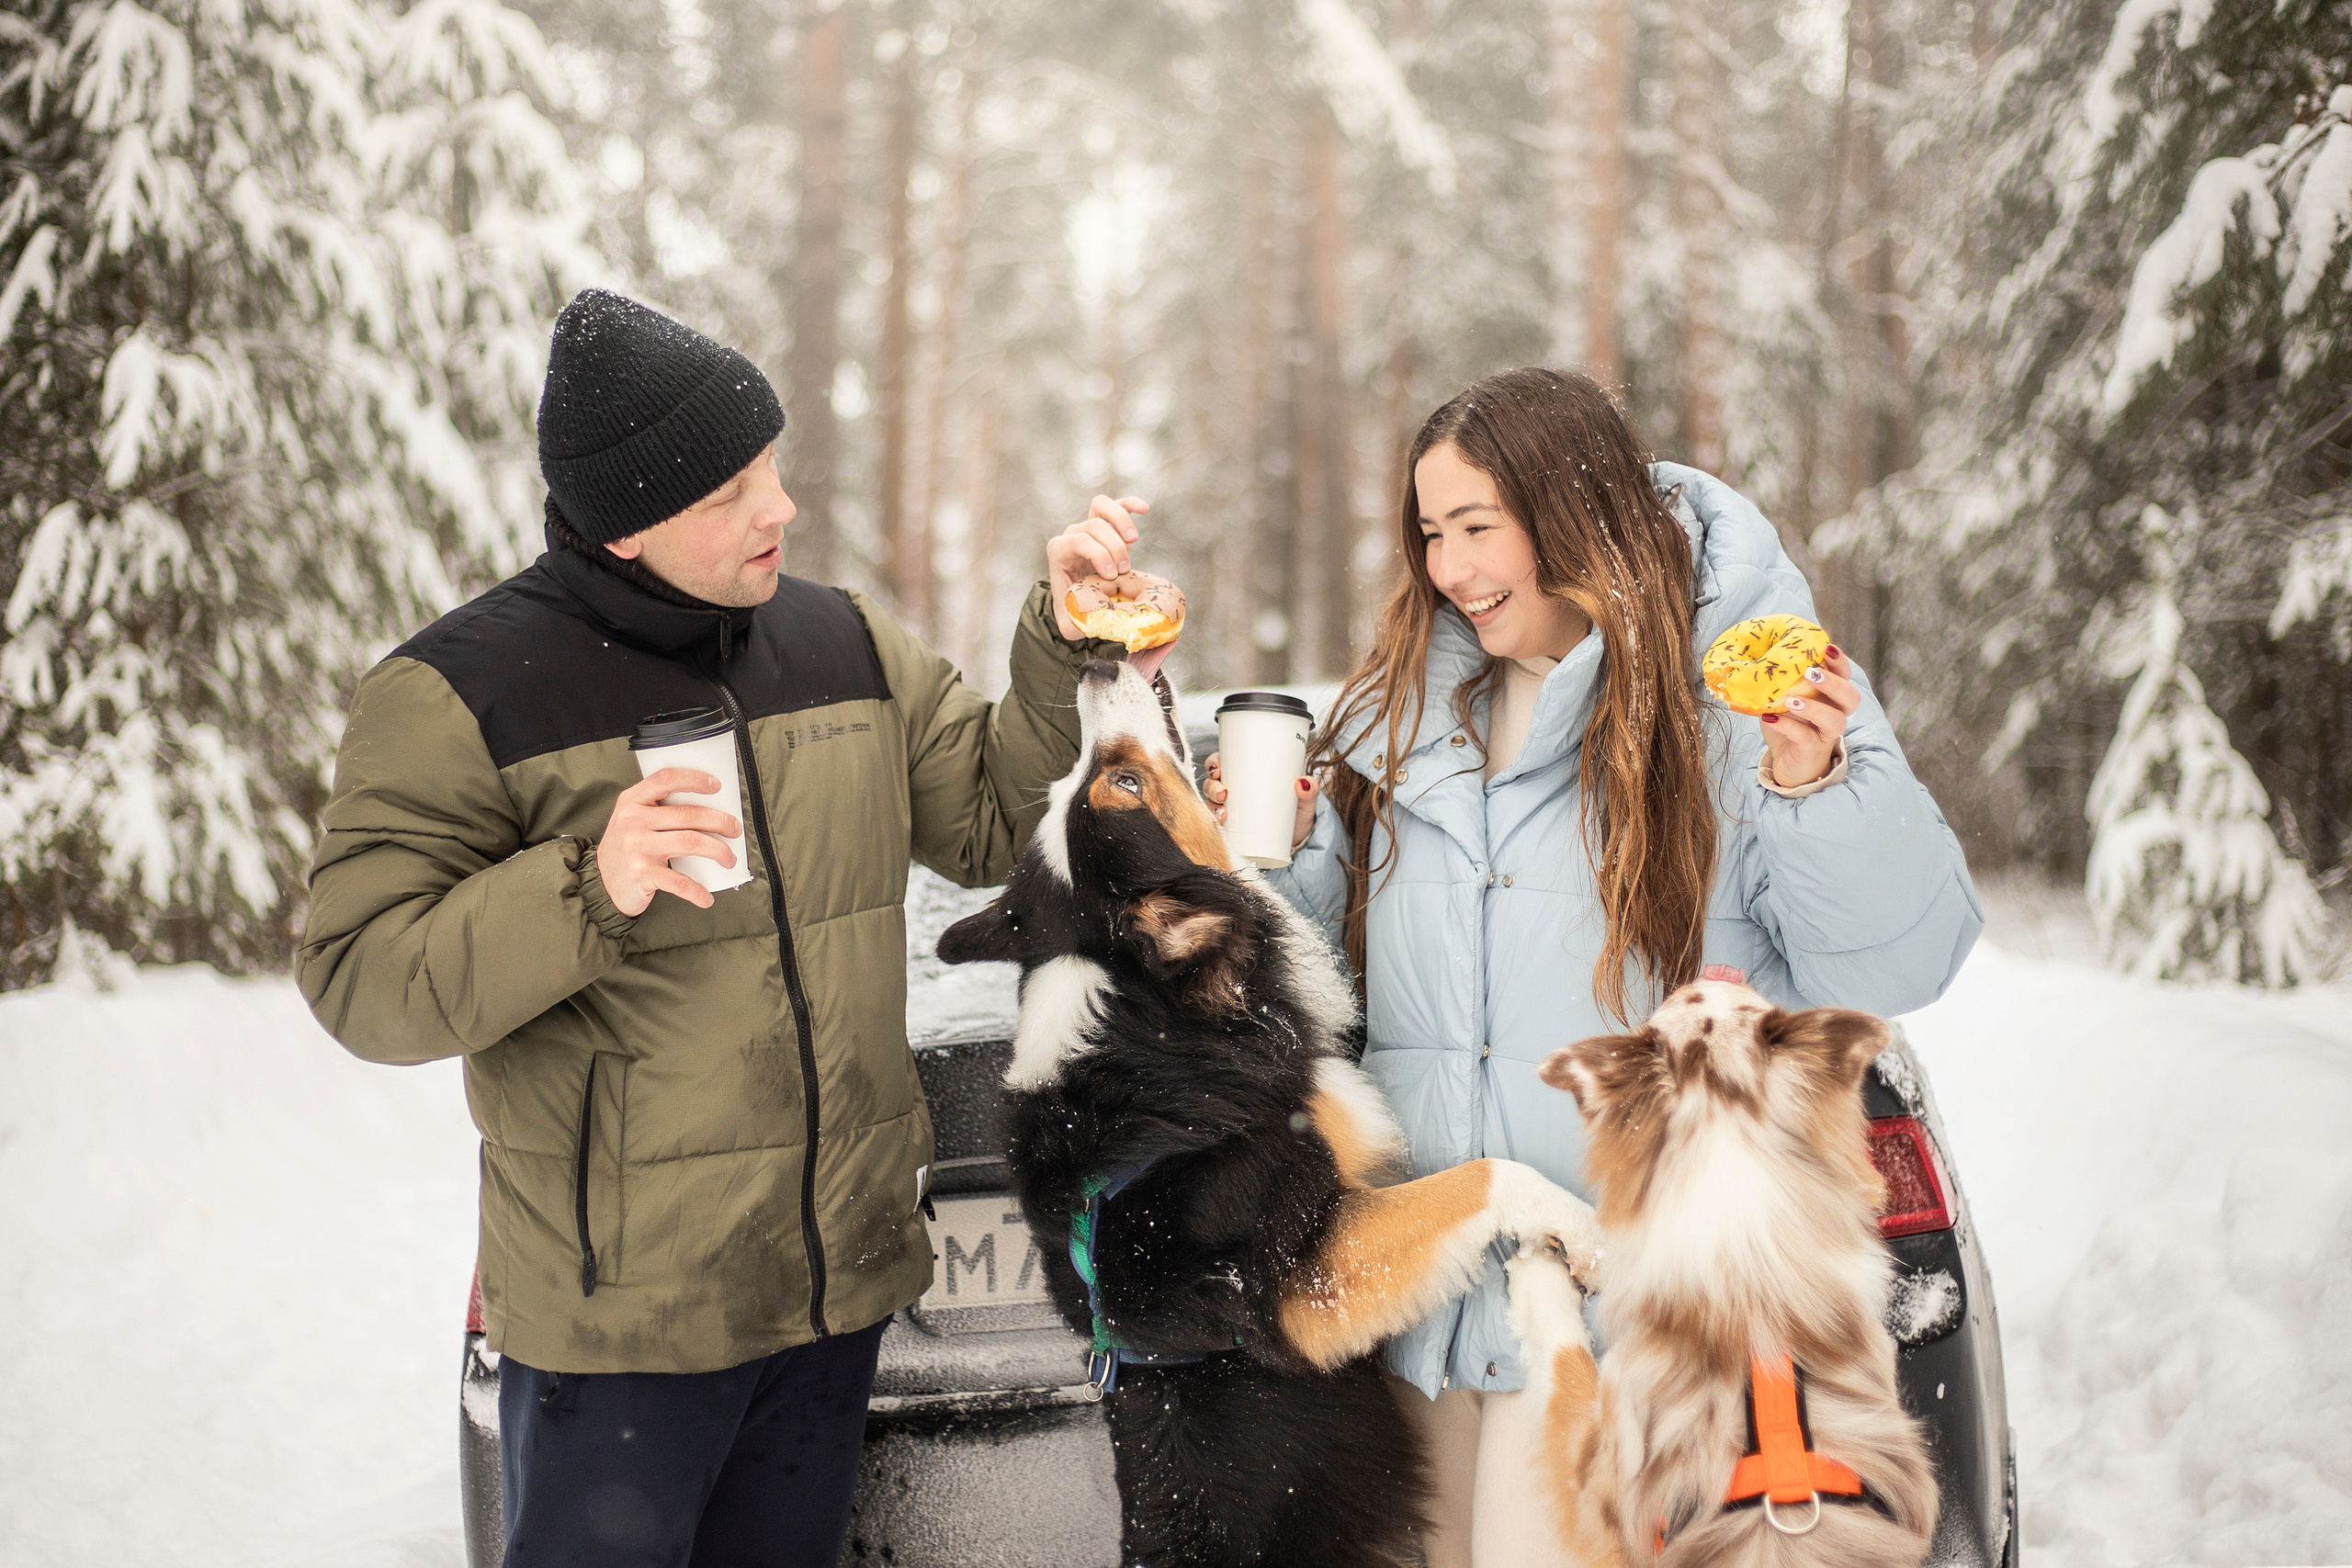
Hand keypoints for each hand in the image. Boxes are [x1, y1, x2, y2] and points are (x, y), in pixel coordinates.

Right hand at [597, 768, 742, 917]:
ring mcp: (637, 848)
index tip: (717, 785)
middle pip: (688, 814)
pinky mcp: (642, 875)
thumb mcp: (632, 819)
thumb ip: (658, 809)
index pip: (665, 779)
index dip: (694, 779)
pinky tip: (707, 897)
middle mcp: (632, 821)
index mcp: (632, 801)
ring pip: (691, 842)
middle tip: (735, 829)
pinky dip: (697, 891)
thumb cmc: (626, 847)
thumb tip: (709, 806)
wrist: (599, 883)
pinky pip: (679, 882)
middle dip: (720, 821)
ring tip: (729, 858)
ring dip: (719, 850)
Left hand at [1046, 495, 1147, 640]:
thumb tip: (1092, 620)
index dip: (1097, 554)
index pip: (1077, 540)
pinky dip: (1130, 504)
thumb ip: (1075, 623)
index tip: (1112, 575)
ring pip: (1101, 507)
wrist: (1079, 600)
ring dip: (1121, 522)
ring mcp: (1089, 526)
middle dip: (1113, 547)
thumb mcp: (1070, 621)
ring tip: (1133, 541)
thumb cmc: (1074, 610)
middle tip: (1124, 571)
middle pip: (1094, 526)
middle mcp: (1072, 534)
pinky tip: (1144, 509)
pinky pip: (1116, 505)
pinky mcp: (1108, 525)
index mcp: (1059, 552)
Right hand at [1203, 752, 1317, 852]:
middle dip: (1211, 785)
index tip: (1217, 768)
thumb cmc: (1297, 817)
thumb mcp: (1305, 803)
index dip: (1214, 763)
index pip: (1223, 764)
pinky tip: (1218, 825)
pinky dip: (1212, 823)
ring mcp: (1231, 811)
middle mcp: (1235, 792)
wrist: (1297, 844)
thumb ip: (1310, 792)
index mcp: (1248, 776)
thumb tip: (1303, 782)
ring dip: (1210, 805)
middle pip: (1213, 783)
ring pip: (1211, 802)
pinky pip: (1215, 824)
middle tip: (1223, 792)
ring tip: (1223, 812)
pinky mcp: (1231, 830)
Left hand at [1761, 643, 1858, 786]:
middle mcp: (1834, 713)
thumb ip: (1778, 683)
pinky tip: (1770, 719)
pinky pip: (1805, 737)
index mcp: (1829, 697)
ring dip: (1815, 707)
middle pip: (1850, 697)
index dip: (1840, 662)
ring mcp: (1825, 733)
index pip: (1844, 676)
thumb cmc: (1788, 727)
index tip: (1827, 647)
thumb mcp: (1781, 701)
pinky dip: (1788, 727)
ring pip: (1835, 720)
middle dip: (1834, 683)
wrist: (1787, 764)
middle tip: (1811, 672)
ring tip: (1792, 701)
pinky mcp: (1812, 750)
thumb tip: (1752, 659)